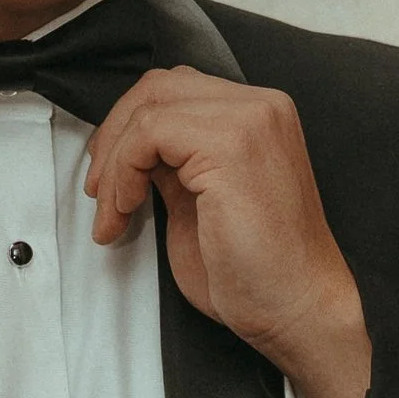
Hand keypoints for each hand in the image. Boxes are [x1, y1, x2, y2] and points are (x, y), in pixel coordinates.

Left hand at [84, 70, 372, 397]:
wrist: (297, 310)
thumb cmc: (258, 271)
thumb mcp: (202, 198)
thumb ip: (174, 162)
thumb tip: (129, 148)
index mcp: (261, 116)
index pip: (177, 90)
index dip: (129, 129)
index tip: (109, 178)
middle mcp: (262, 107)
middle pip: (159, 87)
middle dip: (114, 136)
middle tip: (101, 190)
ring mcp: (250, 120)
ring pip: (149, 108)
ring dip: (114, 163)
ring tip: (112, 212)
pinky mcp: (231, 145)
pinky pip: (148, 134)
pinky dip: (123, 173)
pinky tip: (124, 212)